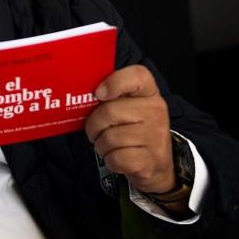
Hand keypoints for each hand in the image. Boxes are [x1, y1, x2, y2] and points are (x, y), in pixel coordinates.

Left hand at [84, 65, 175, 193]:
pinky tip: (118, 158)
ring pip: (109, 138)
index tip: (99, 93)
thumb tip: (81, 94)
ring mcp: (155, 136)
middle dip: (93, 125)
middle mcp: (155, 111)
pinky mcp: (151, 159)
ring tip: (109, 145)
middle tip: (96, 131)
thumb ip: (110, 97)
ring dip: (101, 145)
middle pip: (109, 111)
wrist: (156, 163)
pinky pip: (115, 158)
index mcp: (149, 93)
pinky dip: (110, 160)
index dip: (115, 82)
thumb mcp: (127, 107)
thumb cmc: (132, 130)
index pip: (138, 75)